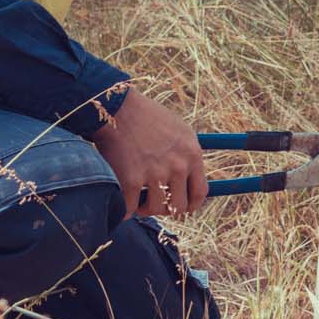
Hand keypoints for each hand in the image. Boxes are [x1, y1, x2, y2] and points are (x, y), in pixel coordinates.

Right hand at [93, 89, 209, 216]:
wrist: (118, 109)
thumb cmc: (147, 117)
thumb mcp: (180, 131)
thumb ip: (187, 156)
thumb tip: (190, 180)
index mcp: (192, 154)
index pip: (200, 193)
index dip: (191, 205)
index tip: (182, 206)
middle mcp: (177, 166)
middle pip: (179, 206)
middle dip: (167, 208)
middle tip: (154, 202)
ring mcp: (155, 174)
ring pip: (155, 209)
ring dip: (145, 209)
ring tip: (137, 200)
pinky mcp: (131, 180)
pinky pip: (130, 209)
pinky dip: (124, 210)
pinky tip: (121, 202)